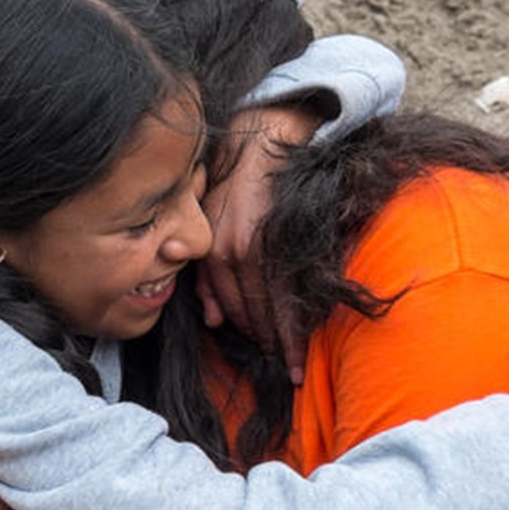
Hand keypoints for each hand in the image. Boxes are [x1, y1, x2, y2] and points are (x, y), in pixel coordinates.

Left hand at [198, 105, 315, 381]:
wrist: (264, 138)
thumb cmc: (236, 181)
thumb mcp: (209, 223)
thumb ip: (208, 274)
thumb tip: (213, 322)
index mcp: (213, 251)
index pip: (228, 306)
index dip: (246, 333)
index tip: (263, 355)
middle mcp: (231, 252)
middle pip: (248, 312)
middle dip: (267, 343)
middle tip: (284, 371)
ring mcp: (258, 246)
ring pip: (269, 306)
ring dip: (283, 340)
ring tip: (294, 365)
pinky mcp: (283, 239)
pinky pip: (288, 290)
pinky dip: (294, 321)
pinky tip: (300, 342)